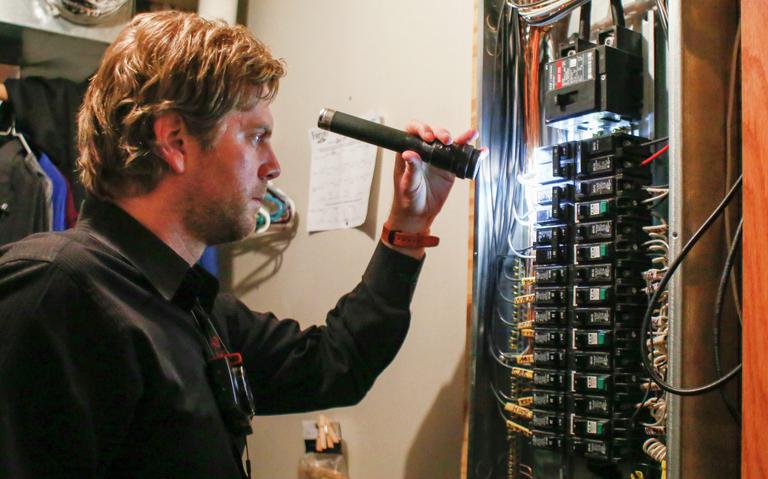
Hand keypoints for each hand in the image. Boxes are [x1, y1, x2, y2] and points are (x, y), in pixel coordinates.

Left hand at [383, 121, 478, 257]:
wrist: (419, 214)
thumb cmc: (407, 199)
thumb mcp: (407, 185)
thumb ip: (410, 169)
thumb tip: (408, 154)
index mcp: (409, 151)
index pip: (413, 131)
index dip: (421, 128)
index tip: (428, 137)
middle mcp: (424, 151)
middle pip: (435, 134)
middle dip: (442, 133)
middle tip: (446, 140)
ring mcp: (439, 158)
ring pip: (451, 143)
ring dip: (462, 138)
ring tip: (471, 135)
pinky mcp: (451, 168)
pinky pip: (462, 158)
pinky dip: (474, 154)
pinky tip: (482, 152)